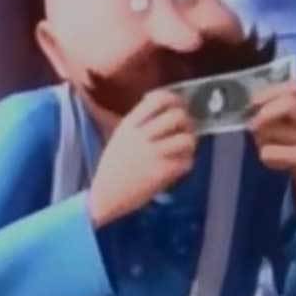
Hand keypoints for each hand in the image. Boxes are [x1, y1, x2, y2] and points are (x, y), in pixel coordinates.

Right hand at [89, 90, 195, 227]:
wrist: (106, 195)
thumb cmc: (115, 166)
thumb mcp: (122, 136)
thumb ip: (142, 122)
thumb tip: (169, 109)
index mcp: (131, 124)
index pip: (160, 99)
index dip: (175, 100)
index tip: (178, 107)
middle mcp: (142, 135)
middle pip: (179, 116)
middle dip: (187, 123)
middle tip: (184, 132)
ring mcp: (153, 154)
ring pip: (188, 139)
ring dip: (189, 144)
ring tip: (183, 151)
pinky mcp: (161, 172)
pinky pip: (187, 162)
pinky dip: (185, 164)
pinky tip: (177, 167)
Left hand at [249, 80, 295, 212]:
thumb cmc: (294, 145)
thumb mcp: (289, 124)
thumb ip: (273, 110)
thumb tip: (247, 107)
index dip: (271, 92)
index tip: (253, 102)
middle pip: (290, 103)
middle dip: (266, 113)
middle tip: (252, 126)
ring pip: (273, 130)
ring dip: (262, 139)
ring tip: (268, 147)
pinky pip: (271, 152)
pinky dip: (266, 158)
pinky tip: (277, 163)